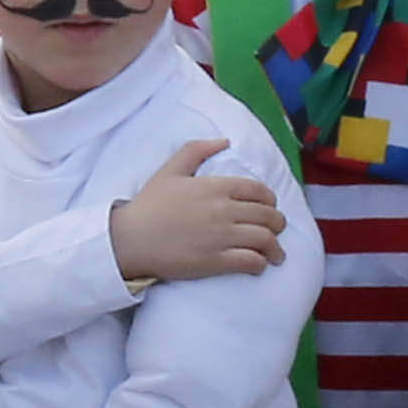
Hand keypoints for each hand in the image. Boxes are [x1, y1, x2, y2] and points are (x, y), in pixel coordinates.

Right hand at [108, 135, 284, 286]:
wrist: (130, 239)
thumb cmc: (148, 205)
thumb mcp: (170, 170)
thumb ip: (197, 149)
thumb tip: (224, 141)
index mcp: (215, 187)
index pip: (259, 191)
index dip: (270, 200)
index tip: (270, 207)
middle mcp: (223, 210)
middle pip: (267, 216)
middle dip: (278, 224)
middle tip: (276, 231)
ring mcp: (221, 237)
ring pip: (265, 240)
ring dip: (275, 248)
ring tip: (275, 254)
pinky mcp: (215, 261)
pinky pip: (250, 262)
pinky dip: (260, 264)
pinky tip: (259, 266)